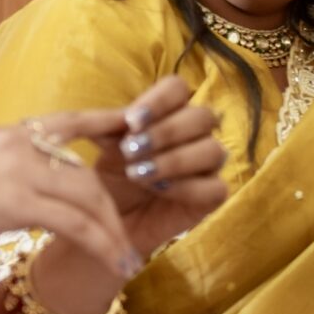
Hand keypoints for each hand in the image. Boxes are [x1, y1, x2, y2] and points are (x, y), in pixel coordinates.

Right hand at [0, 110, 143, 284]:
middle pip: (89, 172)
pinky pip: (76, 224)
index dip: (111, 124)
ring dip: (114, 231)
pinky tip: (114, 263)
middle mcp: (18, 145)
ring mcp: (17, 172)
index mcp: (7, 134)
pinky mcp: (14, 203)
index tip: (140, 132)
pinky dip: (102, 245)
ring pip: (89, 198)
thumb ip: (3, 172)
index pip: (73, 120)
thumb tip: (25, 188)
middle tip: (131, 233)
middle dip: (115, 207)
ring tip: (127, 257)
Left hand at [91, 76, 228, 259]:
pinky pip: (215, 187)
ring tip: (138, 174)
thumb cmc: (107, 181)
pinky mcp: (212, 197)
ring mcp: (207, 166)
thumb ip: (104, 126)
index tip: (131, 122)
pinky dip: (186, 187)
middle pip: (203, 116)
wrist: (106, 224)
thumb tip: (111, 115)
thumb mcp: (98, 150)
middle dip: (166, 132)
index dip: (159, 101)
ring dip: (174, 160)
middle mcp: (194, 136)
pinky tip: (158, 191)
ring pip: (214, 151)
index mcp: (168, 114)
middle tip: (130, 151)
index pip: (178, 89)